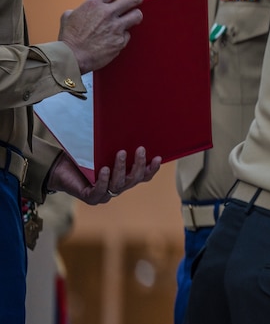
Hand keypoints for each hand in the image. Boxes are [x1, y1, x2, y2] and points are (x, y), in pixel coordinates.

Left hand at [47, 147, 161, 204]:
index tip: (158, 157)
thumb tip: (128, 125)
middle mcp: (116, 188)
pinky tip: (105, 169)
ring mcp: (104, 194)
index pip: (142, 177)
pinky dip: (104, 180)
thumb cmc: (81, 157)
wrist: (58, 168)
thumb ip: (115, 145)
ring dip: (122, 169)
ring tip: (121, 153)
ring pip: (119, 185)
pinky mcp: (90, 198)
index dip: (151, 169)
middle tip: (140, 149)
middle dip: (139, 165)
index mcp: (122, 178)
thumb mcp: (102, 150)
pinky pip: (101, 191)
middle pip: (134, 180)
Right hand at [58, 0, 143, 72]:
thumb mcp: (68, 17)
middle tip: (136, 0)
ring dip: (134, 17)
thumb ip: (80, 10)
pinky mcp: (120, 41)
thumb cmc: (68, 39)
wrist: (72, 57)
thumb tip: (83, 11)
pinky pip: (128, 35)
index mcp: (94, 4)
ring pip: (137, 15)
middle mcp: (107, 13)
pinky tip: (115, 39)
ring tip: (130, 20)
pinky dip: (122, 36)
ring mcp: (116, 27)